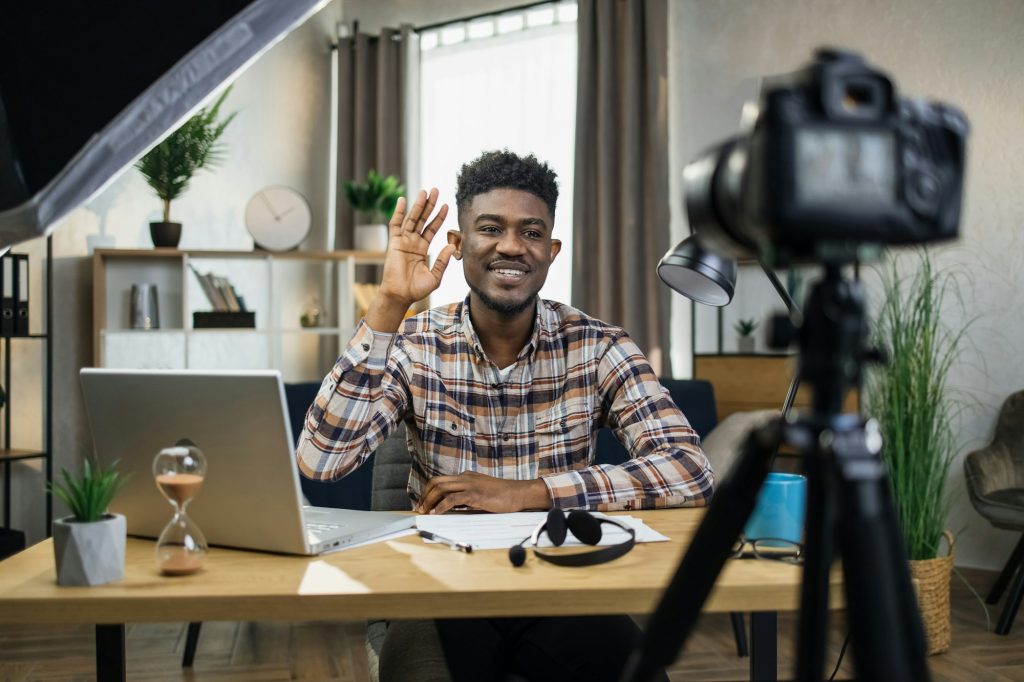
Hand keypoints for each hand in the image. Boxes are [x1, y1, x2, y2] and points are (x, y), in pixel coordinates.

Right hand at [379, 188, 453, 305]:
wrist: (401, 295)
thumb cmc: (417, 289)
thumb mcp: (435, 276)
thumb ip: (442, 260)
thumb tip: (451, 245)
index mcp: (422, 249)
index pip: (432, 229)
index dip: (439, 217)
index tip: (446, 205)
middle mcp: (413, 242)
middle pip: (422, 219)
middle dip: (429, 205)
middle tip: (435, 190)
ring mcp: (403, 241)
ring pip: (412, 219)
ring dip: (418, 205)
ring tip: (425, 191)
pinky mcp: (394, 243)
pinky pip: (395, 224)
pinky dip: (398, 212)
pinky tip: (403, 200)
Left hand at [417, 472, 550, 514]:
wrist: (518, 493)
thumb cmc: (503, 495)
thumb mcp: (482, 492)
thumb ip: (468, 496)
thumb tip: (453, 506)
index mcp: (466, 476)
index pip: (441, 480)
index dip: (429, 491)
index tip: (424, 503)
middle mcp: (465, 477)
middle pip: (436, 482)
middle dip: (425, 495)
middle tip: (420, 508)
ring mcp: (469, 484)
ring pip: (441, 488)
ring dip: (429, 501)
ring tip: (424, 512)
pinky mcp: (474, 494)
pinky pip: (452, 499)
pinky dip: (441, 506)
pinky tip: (436, 514)